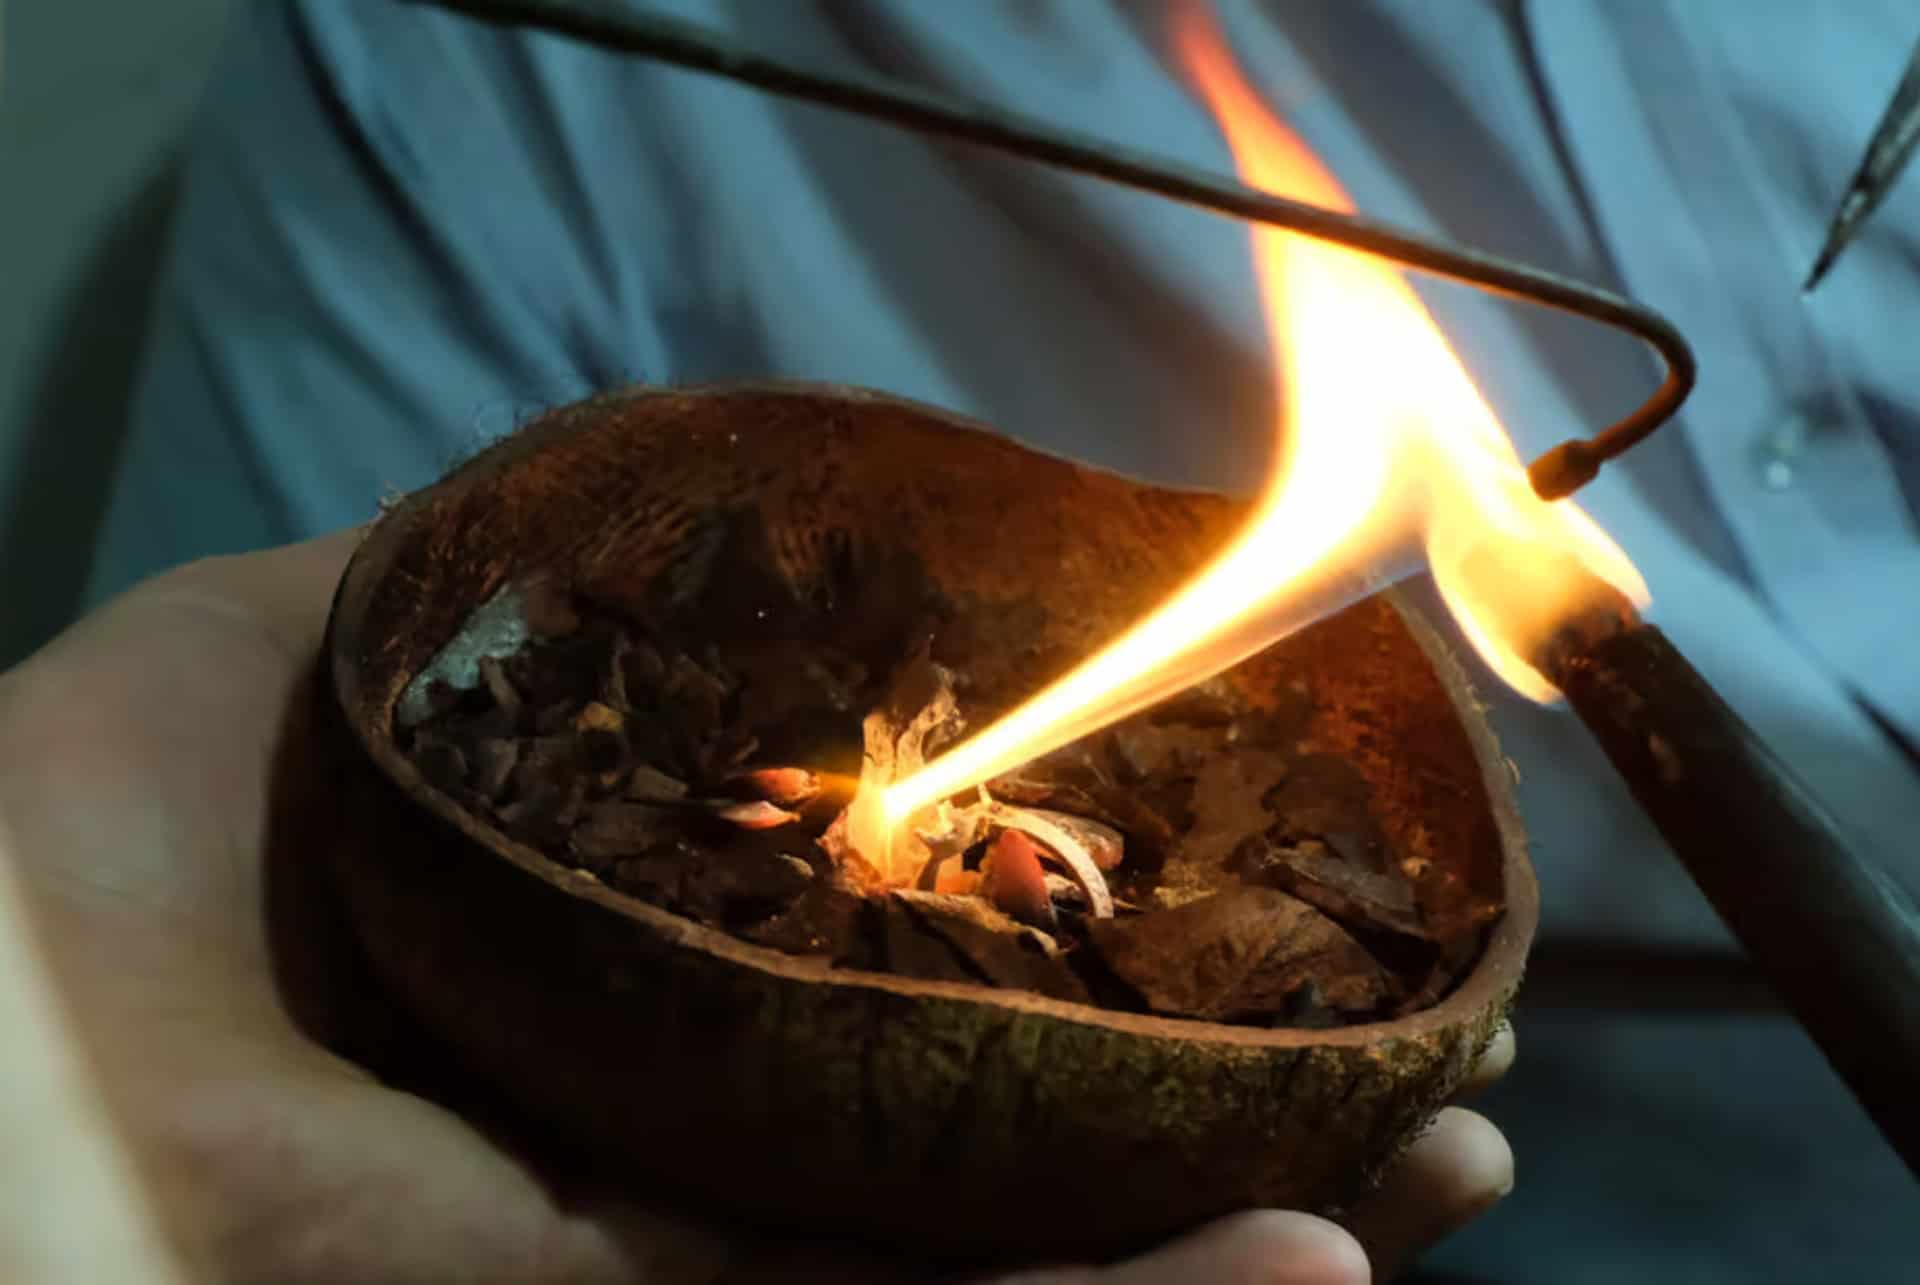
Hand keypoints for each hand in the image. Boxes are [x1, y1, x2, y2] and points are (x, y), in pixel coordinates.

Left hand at [0, 533, 1512, 1283]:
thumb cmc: (69, 863)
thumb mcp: (279, 667)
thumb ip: (471, 593)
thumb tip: (662, 495)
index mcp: (628, 1007)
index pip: (925, 995)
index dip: (1116, 960)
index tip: (1287, 887)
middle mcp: (674, 1152)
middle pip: (1004, 1152)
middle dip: (1228, 1115)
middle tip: (1436, 1070)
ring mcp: (667, 1251)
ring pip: (1002, 1261)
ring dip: (1227, 1232)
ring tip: (1433, 1162)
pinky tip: (1310, 1256)